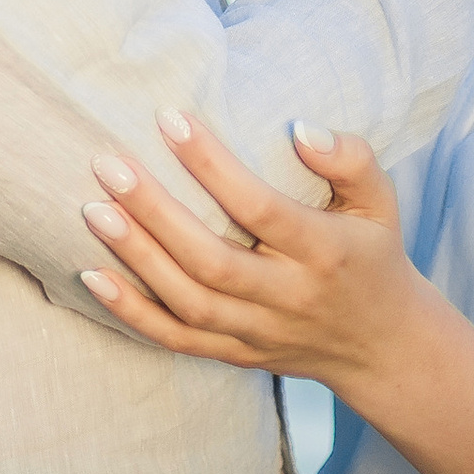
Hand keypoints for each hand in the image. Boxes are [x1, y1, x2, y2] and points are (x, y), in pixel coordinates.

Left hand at [78, 115, 473, 473]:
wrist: (382, 347)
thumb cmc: (371, 254)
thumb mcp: (380, 202)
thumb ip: (350, 159)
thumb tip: (300, 130)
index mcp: (324, 253)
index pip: (261, 209)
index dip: (212, 166)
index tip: (169, 118)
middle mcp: (288, 298)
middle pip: (212, 261)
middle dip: (154, 213)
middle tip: (107, 164)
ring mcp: (258, 332)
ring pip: (188, 302)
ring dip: (135, 258)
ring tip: (93, 209)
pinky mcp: (234, 354)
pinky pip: (176, 339)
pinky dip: (131, 313)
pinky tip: (92, 276)